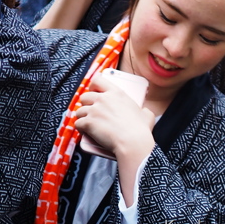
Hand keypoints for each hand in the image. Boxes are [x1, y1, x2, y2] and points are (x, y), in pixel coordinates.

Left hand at [74, 73, 155, 203]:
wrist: (133, 142)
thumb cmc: (140, 130)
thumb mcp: (147, 115)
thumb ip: (144, 110)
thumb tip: (145, 112)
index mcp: (116, 93)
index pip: (97, 80)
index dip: (93, 86)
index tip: (93, 91)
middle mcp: (103, 99)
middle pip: (85, 96)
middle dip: (86, 104)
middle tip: (91, 112)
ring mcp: (94, 110)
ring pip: (79, 111)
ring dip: (82, 117)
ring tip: (88, 124)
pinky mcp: (88, 122)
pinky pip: (77, 123)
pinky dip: (80, 128)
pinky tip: (84, 131)